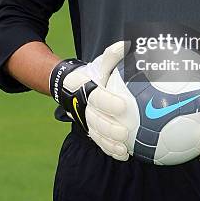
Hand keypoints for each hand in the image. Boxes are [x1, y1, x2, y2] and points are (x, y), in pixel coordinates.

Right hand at [49, 41, 130, 160]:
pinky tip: (124, 155)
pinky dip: (110, 150)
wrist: (73, 87)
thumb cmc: (94, 73)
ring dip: (109, 143)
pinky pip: (99, 142)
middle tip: (125, 132)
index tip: (123, 106)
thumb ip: (112, 55)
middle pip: (95, 120)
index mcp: (88, 90)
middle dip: (109, 128)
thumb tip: (127, 45)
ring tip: (124, 148)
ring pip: (96, 134)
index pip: (97, 97)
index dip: (108, 102)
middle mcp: (84, 107)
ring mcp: (86, 121)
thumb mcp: (101, 63)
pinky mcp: (89, 130)